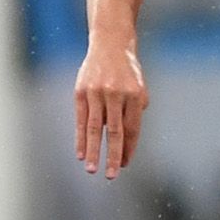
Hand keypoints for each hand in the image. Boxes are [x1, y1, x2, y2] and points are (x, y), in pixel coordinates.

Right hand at [74, 41, 148, 178]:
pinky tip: (80, 153)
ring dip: (93, 150)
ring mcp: (97, 92)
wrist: (110, 44)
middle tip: (112, 175)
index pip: (132, 128)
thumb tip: (127, 138)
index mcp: (134, 96)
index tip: (125, 164)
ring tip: (92, 169)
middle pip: (115, 131)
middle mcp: (116, 94)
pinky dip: (80, 138)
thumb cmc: (127, 71)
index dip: (129, 148)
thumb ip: (136, 111)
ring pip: (94, 128)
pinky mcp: (81, 91)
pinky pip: (80, 119)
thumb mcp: (139, 88)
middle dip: (113, 155)